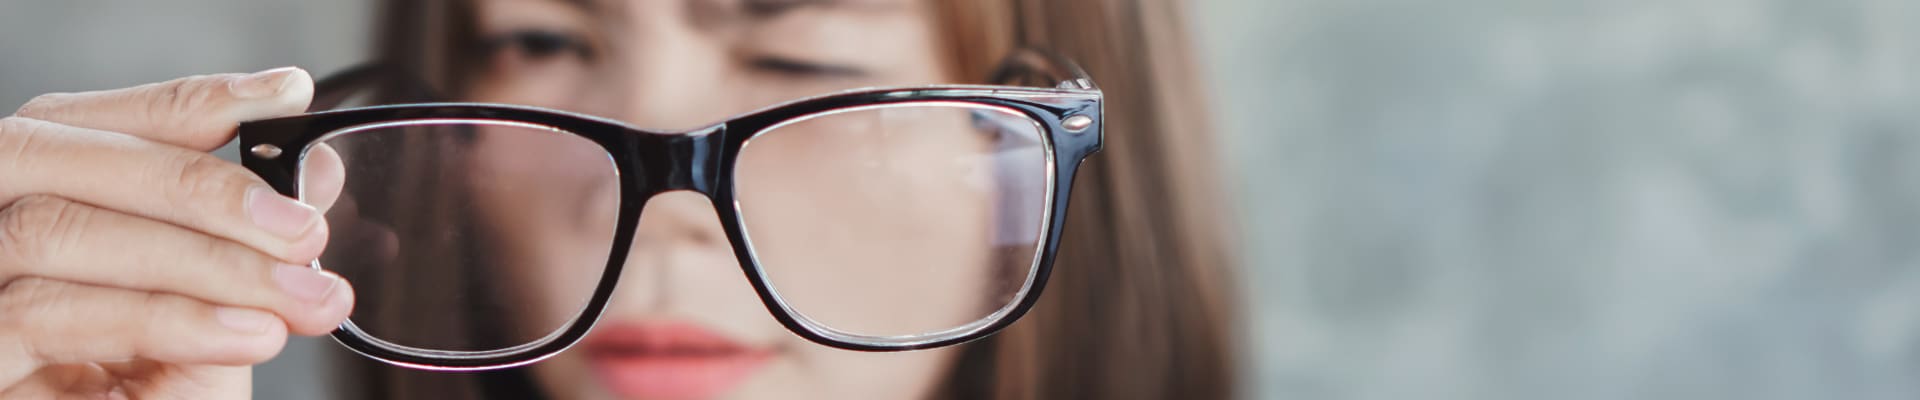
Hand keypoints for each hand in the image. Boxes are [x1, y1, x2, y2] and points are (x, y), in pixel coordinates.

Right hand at [0, 67, 355, 398]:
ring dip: (202, 260)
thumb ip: (251, 244)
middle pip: (53, 158)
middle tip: (305, 230)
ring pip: (56, 234)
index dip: (184, 101)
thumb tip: (316, 167)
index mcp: (33, 206)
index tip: (284, 94)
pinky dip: (164, 318)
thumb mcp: (216, 317)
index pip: (87, 123)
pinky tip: (247, 333)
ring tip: (299, 297)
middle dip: (198, 184)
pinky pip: (46, 315)